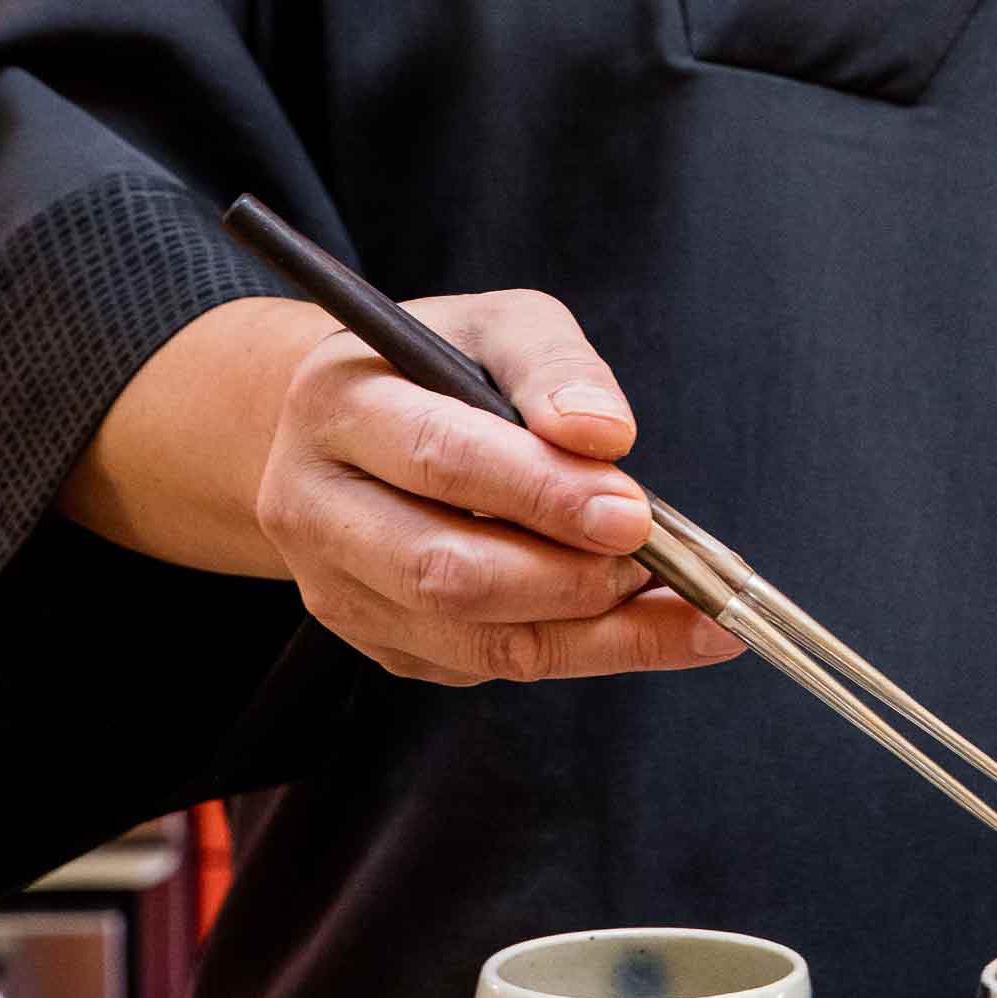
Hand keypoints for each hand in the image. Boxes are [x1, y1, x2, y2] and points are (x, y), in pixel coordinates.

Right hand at [255, 291, 743, 687]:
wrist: (349, 428)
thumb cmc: (439, 367)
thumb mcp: (496, 326)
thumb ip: (552, 366)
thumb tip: (606, 435)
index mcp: (338, 405)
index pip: (440, 458)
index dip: (543, 492)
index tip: (633, 511)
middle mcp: (316, 508)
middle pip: (445, 572)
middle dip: (569, 576)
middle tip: (658, 560)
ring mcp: (338, 590)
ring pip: (471, 642)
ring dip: (591, 632)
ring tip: (680, 607)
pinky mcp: (378, 644)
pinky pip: (486, 670)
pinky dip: (579, 654)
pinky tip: (645, 626)